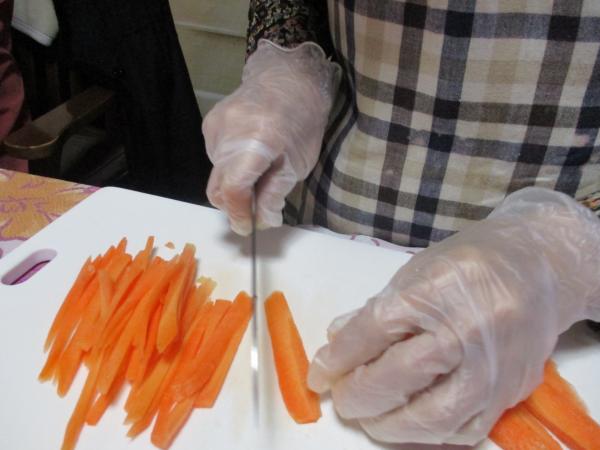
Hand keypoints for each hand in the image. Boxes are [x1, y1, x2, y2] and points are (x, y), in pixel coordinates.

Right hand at [202, 40, 338, 234]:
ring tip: (257, 177)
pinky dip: (229, 168)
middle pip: (217, 186)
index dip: (238, 214)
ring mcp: (214, 127)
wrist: (288, 77)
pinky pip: (214, 157)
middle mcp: (227, 134)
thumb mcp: (298, 163)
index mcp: (255, 142)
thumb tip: (262, 221)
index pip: (233, 189)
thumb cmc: (302, 120)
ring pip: (215, 173)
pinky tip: (249, 158)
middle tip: (253, 212)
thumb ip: (275, 194)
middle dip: (233, 206)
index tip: (247, 227)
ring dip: (232, 186)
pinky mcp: (209, 123)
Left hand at [308, 187, 599, 444]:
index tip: (318, 374)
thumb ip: (375, 310)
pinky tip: (409, 421)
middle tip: (341, 398)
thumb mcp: (415, 271)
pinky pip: (464, 429)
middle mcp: (466, 331)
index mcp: (436, 292)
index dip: (338, 358)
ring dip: (389, 425)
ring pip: (431, 416)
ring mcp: (492, 368)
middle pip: (397, 377)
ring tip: (370, 416)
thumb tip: (337, 342)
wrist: (537, 268)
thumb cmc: (470, 262)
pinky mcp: (509, 392)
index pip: (372, 333)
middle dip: (357, 395)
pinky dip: (429, 432)